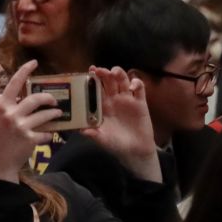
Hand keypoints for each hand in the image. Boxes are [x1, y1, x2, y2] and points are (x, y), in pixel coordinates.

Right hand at [0, 61, 61, 181]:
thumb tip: (0, 92)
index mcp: (1, 107)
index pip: (13, 84)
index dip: (24, 71)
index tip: (34, 62)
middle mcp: (11, 114)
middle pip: (35, 99)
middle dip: (48, 98)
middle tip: (54, 100)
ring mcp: (21, 127)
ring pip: (45, 115)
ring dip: (54, 114)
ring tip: (58, 114)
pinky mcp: (30, 140)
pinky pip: (46, 134)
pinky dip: (48, 135)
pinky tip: (48, 136)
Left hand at [81, 67, 161, 181]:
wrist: (135, 150)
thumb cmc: (116, 143)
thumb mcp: (102, 139)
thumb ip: (93, 134)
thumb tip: (81, 130)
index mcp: (102, 106)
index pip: (96, 88)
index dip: (93, 79)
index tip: (89, 71)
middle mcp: (113, 100)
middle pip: (109, 81)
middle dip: (104, 73)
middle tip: (99, 70)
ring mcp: (127, 100)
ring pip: (123, 81)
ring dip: (119, 74)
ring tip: (115, 72)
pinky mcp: (140, 103)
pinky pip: (139, 89)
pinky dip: (137, 83)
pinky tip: (133, 86)